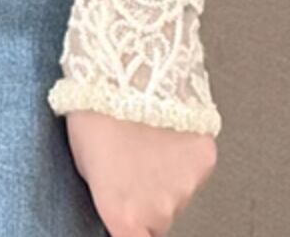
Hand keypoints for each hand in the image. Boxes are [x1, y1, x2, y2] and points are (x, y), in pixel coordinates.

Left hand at [66, 110, 216, 236]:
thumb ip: (106, 194)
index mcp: (123, 213)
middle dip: (146, 201)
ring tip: (145, 142)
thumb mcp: (85, 161)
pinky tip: (164, 132)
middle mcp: (158, 208)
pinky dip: (181, 156)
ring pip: (177, 194)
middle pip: (157, 220)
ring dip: (164, 177)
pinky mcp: (205, 160)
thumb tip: (114, 203)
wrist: (127, 70)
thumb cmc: (95, 110)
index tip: (128, 223)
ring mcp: (186, 186)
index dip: (131, 231)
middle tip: (131, 166)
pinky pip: (193, 169)